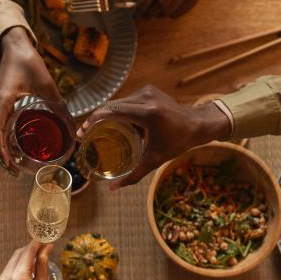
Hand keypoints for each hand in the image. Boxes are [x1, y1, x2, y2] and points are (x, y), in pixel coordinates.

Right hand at [0, 27, 62, 175]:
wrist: (14, 47)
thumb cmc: (28, 62)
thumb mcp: (47, 84)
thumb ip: (59, 106)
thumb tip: (73, 130)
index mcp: (2, 101)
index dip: (1, 151)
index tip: (11, 165)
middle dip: (0, 157)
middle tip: (15, 172)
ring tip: (13, 165)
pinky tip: (12, 148)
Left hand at [0, 241, 53, 279]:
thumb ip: (42, 265)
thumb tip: (47, 247)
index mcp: (18, 279)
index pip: (27, 253)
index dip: (36, 244)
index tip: (44, 238)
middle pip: (17, 255)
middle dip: (29, 250)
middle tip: (43, 247)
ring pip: (11, 263)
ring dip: (22, 259)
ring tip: (37, 259)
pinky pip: (6, 274)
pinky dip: (16, 269)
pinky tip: (27, 271)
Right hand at [79, 85, 229, 186]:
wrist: (198, 124)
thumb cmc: (178, 142)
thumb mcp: (156, 159)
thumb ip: (134, 174)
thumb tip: (113, 189)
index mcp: (147, 112)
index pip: (112, 111)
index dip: (93, 120)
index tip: (83, 131)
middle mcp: (145, 97)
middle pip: (111, 106)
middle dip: (95, 118)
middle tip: (85, 132)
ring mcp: (147, 91)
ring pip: (118, 102)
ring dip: (105, 114)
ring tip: (94, 128)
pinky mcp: (148, 90)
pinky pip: (126, 100)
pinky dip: (117, 110)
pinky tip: (110, 122)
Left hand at [134, 0, 200, 18]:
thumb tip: (134, 9)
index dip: (142, 5)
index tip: (135, 13)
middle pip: (161, 4)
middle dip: (149, 13)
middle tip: (144, 16)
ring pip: (168, 12)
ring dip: (158, 15)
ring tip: (155, 10)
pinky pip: (176, 15)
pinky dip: (168, 15)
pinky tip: (168, 7)